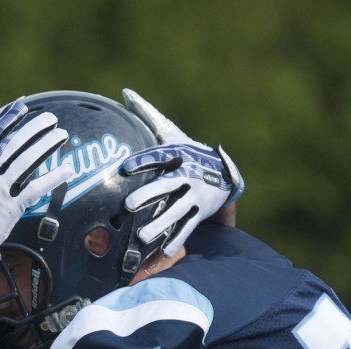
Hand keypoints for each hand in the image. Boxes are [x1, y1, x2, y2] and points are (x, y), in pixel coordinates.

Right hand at [0, 100, 74, 270]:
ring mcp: (0, 190)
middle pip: (14, 143)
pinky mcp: (11, 208)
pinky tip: (67, 170)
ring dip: (46, 145)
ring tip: (61, 135)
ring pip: (27, 161)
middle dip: (34, 128)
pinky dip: (53, 178)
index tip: (22, 107)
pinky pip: (36, 189)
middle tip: (50, 118)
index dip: (8, 119)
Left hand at [121, 88, 243, 257]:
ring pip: (176, 212)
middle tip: (128, 205)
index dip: (142, 161)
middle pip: (166, 186)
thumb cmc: (188, 150)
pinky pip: (188, 228)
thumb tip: (125, 92)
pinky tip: (164, 253)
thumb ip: (147, 115)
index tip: (125, 168)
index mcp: (178, 154)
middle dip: (148, 195)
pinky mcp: (200, 212)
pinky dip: (177, 240)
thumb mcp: (171, 132)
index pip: (158, 156)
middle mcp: (187, 175)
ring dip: (160, 224)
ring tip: (142, 237)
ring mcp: (195, 196)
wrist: (225, 170)